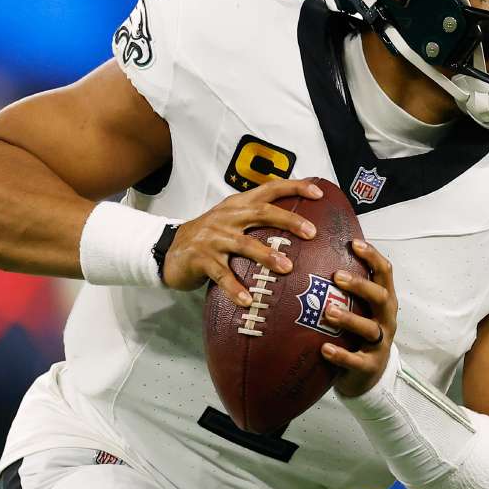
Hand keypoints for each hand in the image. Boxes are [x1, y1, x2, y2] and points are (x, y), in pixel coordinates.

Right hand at [161, 179, 320, 304]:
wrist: (169, 248)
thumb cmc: (210, 236)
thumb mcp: (231, 219)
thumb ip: (257, 218)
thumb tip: (298, 226)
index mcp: (238, 204)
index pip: (269, 189)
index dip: (294, 188)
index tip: (318, 193)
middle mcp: (227, 217)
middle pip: (261, 212)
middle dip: (287, 220)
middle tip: (311, 232)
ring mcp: (213, 237)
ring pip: (244, 244)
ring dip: (267, 255)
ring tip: (287, 267)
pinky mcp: (201, 259)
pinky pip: (221, 275)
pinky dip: (234, 288)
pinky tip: (248, 300)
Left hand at [319, 240, 398, 396]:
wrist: (368, 375)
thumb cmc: (358, 333)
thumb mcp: (359, 308)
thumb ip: (346, 288)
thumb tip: (316, 255)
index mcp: (384, 300)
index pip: (385, 272)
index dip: (372, 256)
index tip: (353, 243)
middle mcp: (386, 319)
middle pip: (380, 297)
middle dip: (360, 285)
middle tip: (336, 277)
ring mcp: (380, 343)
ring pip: (370, 329)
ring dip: (349, 319)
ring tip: (328, 312)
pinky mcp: (370, 365)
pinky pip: (356, 360)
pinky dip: (341, 355)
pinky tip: (324, 349)